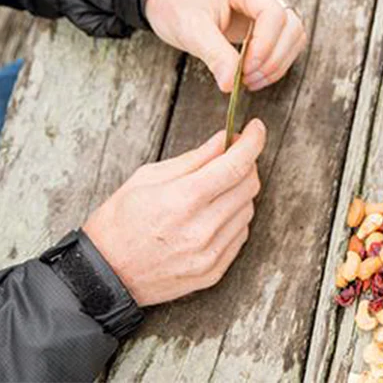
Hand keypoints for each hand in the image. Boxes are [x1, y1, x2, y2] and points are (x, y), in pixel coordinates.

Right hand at [83, 119, 265, 305]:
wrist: (103, 275)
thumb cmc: (120, 221)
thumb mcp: (149, 177)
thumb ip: (194, 158)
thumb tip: (225, 140)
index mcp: (184, 199)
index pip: (236, 165)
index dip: (252, 141)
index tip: (256, 128)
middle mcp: (202, 229)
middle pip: (248, 185)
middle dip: (246, 163)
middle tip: (230, 156)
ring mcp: (209, 254)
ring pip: (248, 209)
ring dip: (239, 191)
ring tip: (214, 189)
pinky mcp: (212, 273)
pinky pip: (240, 235)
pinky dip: (233, 217)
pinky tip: (213, 213)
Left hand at [145, 0, 306, 91]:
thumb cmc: (176, 2)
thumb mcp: (189, 28)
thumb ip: (214, 54)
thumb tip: (231, 84)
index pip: (273, 13)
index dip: (265, 45)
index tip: (246, 70)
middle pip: (290, 24)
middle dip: (273, 57)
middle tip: (248, 80)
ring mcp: (267, 1)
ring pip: (293, 33)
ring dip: (278, 61)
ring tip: (251, 81)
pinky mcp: (265, 17)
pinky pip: (285, 39)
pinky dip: (276, 60)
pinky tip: (256, 74)